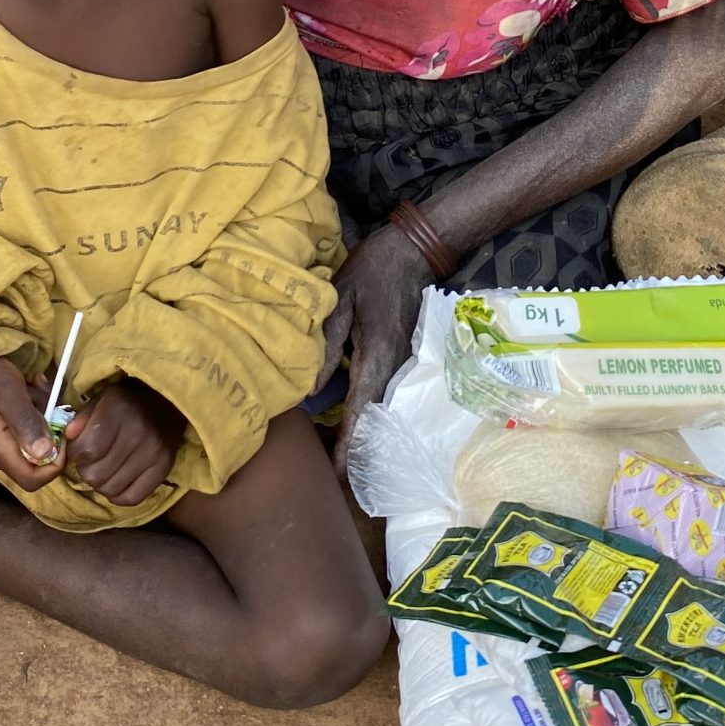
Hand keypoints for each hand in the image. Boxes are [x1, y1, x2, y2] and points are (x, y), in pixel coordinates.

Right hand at [0, 355, 65, 488]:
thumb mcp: (10, 393)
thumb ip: (27, 422)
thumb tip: (46, 453)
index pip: (32, 480)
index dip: (56, 464)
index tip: (63, 435)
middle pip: (37, 463)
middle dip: (51, 434)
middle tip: (49, 402)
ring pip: (33, 447)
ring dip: (43, 420)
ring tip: (34, 392)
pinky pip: (25, 437)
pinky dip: (34, 418)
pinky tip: (28, 397)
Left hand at [64, 376, 184, 506]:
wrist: (167, 401)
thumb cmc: (126, 402)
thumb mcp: (100, 400)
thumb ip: (81, 419)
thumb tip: (68, 438)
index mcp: (118, 410)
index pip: (86, 450)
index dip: (76, 454)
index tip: (80, 448)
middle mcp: (138, 432)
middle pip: (96, 474)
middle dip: (87, 469)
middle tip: (93, 459)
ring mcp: (154, 452)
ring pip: (110, 489)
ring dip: (101, 483)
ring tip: (106, 468)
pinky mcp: (164, 467)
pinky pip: (131, 498)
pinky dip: (118, 495)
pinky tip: (118, 480)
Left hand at [321, 220, 428, 478]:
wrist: (414, 252)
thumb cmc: (373, 270)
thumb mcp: (340, 298)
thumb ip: (326, 342)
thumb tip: (310, 389)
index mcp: (377, 354)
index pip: (361, 409)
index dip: (349, 443)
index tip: (338, 473)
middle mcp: (395, 366)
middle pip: (375, 418)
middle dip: (355, 448)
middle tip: (332, 474)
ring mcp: (404, 363)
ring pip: (382, 408)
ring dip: (364, 432)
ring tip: (339, 456)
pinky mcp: (404, 357)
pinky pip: (386, 393)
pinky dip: (371, 413)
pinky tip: (356, 422)